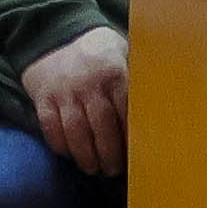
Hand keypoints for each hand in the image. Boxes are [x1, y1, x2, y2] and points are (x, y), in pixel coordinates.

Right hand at [23, 27, 131, 176]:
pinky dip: (60, 145)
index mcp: (114, 71)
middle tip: (114, 170)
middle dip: (109, 154)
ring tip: (93, 168)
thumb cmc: (100, 56)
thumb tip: (163, 110)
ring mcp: (63, 90)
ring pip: (75, 131)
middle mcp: (88, 81)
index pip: (126, 112)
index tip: (137, 156)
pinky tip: (71, 155)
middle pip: (101, 127)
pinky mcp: (43, 97)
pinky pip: (50, 127)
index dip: (131, 138)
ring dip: (85, 156)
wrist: (55, 37)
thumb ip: (139, 80)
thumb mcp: (124, 56)